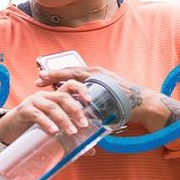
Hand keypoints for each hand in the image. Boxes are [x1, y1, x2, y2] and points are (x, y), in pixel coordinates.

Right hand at [0, 79, 91, 143]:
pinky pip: (38, 115)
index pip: (70, 86)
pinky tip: (54, 131)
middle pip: (64, 97)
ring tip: (72, 132)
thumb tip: (91, 151)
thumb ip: (71, 137)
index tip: (90, 101)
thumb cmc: (33, 128)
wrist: (8, 131)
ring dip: (64, 119)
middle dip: (76, 110)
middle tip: (84, 125)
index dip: (81, 90)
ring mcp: (34, 101)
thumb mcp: (54, 130)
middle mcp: (45, 95)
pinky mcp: (24, 110)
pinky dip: (47, 123)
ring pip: (52, 106)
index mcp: (54, 97)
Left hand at [35, 66, 179, 131]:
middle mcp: (96, 72)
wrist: (143, 103)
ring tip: (43, 82)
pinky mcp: (104, 85)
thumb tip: (80, 108)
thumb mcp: (106, 97)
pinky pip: (84, 86)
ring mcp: (100, 78)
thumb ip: (92, 99)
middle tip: (37, 79)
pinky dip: (70, 88)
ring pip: (74, 76)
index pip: (72, 73)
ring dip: (58, 78)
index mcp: (96, 74)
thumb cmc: (126, 102)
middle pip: (70, 71)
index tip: (41, 78)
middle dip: (52, 75)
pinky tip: (60, 93)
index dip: (57, 75)